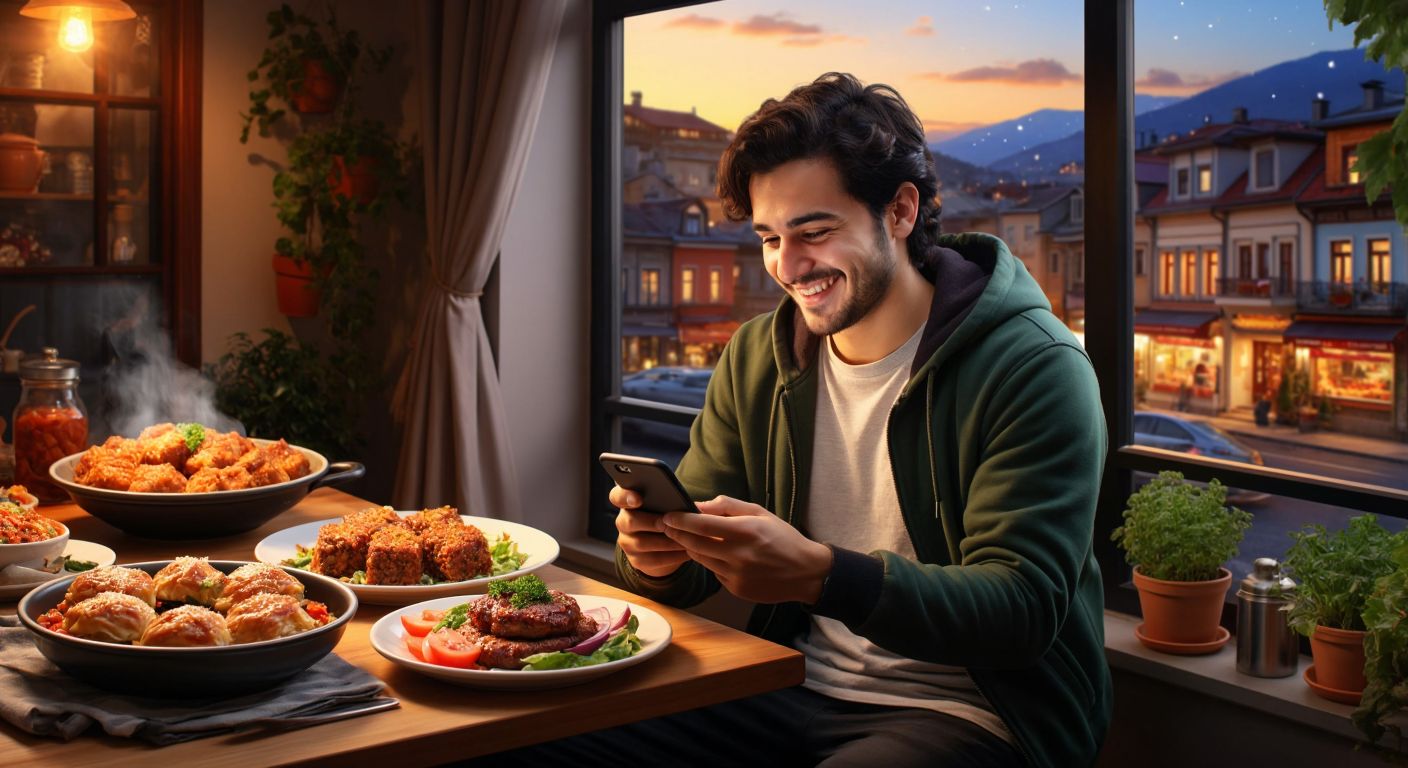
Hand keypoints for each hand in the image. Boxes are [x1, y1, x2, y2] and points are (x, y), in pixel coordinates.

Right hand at [612, 485, 689, 577]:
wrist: (660, 542)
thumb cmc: (664, 514)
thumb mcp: (663, 504)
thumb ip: (667, 499)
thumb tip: (686, 504)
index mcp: (627, 502)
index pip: (617, 496)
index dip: (625, 497)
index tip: (638, 499)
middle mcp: (622, 522)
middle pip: (629, 521)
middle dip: (651, 522)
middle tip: (668, 523)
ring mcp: (627, 542)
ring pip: (642, 543)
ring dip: (667, 541)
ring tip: (686, 537)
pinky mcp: (636, 560)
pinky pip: (654, 559)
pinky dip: (673, 555)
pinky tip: (687, 551)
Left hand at [662, 495, 831, 604]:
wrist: (805, 572)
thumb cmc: (783, 537)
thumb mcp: (760, 513)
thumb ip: (727, 506)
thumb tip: (698, 505)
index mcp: (746, 531)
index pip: (702, 525)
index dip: (680, 520)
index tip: (668, 515)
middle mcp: (739, 555)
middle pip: (694, 543)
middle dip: (677, 533)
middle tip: (666, 525)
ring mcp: (736, 575)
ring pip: (700, 559)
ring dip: (691, 547)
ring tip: (688, 537)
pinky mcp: (736, 589)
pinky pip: (713, 572)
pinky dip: (710, 562)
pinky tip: (717, 554)